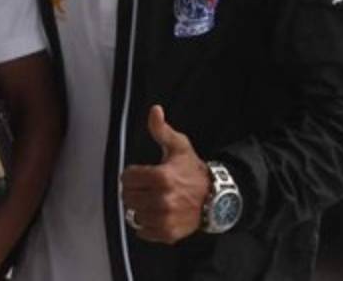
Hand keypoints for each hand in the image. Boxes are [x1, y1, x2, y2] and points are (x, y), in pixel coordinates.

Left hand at [120, 106, 209, 243]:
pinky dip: (145, 225)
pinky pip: (143, 231)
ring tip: (150, 201)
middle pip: (128, 196)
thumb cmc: (193, 170)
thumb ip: (161, 129)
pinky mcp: (168, 233)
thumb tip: (154, 110)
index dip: (131, 174)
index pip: (127, 177)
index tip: (140, 174)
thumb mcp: (178, 146)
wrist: (216, 197)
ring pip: (134, 214)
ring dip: (139, 207)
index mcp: (161, 177)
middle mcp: (162, 199)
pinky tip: (154, 214)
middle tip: (145, 188)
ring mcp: (165, 218)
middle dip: (133, 190)